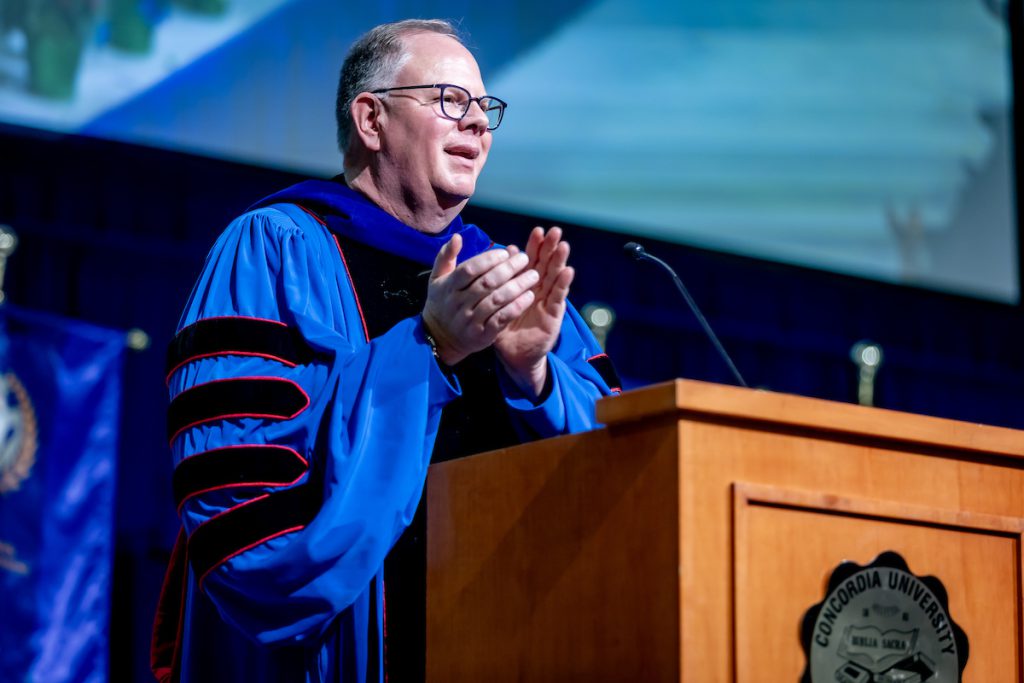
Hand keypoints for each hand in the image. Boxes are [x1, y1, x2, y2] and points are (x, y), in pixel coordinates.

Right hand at [422, 233, 539, 365]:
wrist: (441, 337)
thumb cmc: (443, 301)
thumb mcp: (437, 278)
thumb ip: (446, 256)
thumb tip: (457, 236)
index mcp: (448, 287)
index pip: (470, 270)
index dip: (489, 259)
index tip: (505, 252)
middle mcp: (458, 303)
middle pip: (486, 283)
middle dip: (508, 269)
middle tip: (525, 259)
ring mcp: (470, 320)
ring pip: (497, 300)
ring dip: (517, 286)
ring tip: (533, 275)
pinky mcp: (482, 335)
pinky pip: (502, 319)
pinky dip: (516, 307)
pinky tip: (529, 296)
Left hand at [495, 227, 573, 397]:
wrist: (515, 355)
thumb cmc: (505, 327)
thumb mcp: (497, 302)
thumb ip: (498, 279)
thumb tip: (501, 253)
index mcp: (524, 284)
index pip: (531, 261)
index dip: (535, 246)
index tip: (537, 231)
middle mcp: (539, 290)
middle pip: (546, 265)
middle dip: (550, 248)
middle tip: (555, 231)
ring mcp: (548, 301)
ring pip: (554, 277)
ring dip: (560, 261)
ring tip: (564, 245)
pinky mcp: (554, 315)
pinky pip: (558, 297)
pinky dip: (562, 284)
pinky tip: (568, 271)